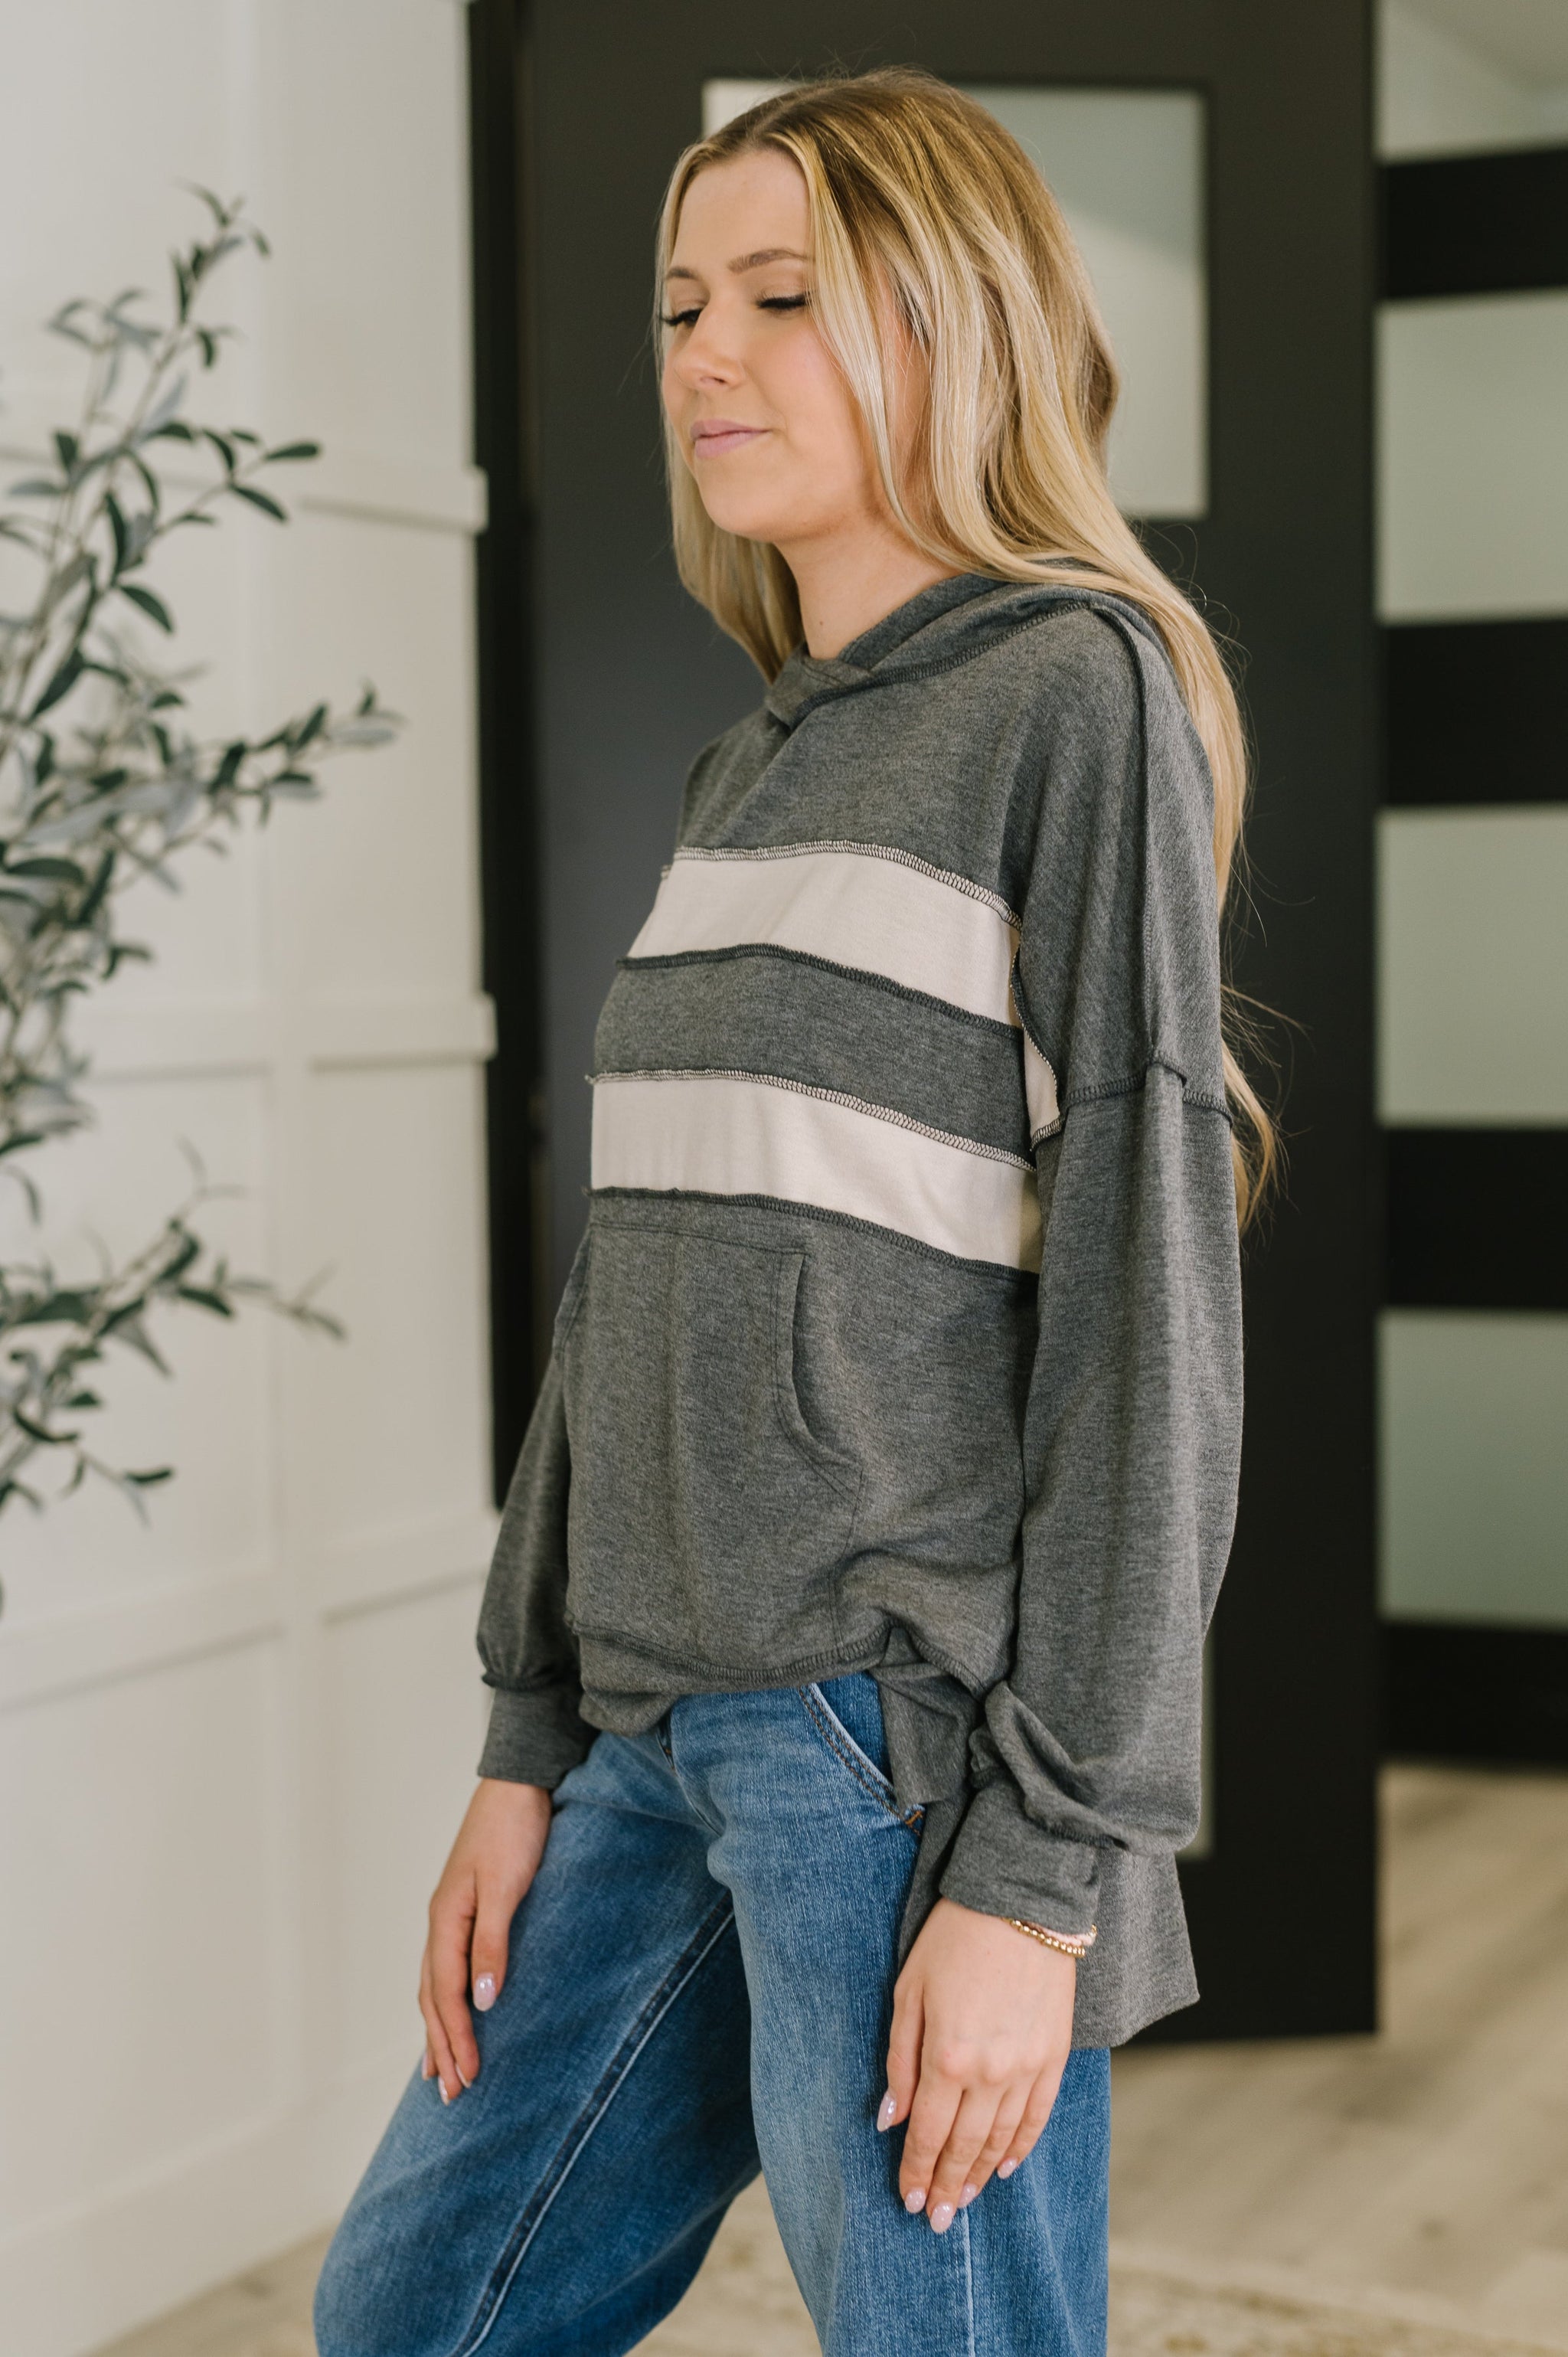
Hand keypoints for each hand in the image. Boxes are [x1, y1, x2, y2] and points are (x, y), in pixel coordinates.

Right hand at [419, 1777, 552, 2101]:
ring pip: (436, 1986)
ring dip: (438, 2030)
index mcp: (446, 1920)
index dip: (456, 2038)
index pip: (447, 1994)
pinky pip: (448, 1968)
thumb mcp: (505, 1887)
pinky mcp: (467, 1909)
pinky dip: (447, 2000)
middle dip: (441, 2046)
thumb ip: (492, 1942)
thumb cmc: (514, 1830)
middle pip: (433, 1998)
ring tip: (439, 2071)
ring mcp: (450, 1916)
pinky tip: (456, 2011)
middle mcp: (441, 1922)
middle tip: (452, 2095)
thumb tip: (484, 2001)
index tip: (468, 2078)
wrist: (519, 1783)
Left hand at [880, 1897, 1075, 2229]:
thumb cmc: (953, 1939)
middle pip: (964, 2147)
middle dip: (947, 2187)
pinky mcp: (1055, 2056)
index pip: (927, 2134)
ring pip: (1001, 2141)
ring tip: (965, 2201)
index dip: (917, 2171)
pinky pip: (1037, 2117)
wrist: (1021, 1901)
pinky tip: (1006, 2167)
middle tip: (937, 2220)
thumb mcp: (908, 1991)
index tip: (910, 2201)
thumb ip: (899, 2059)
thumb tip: (889, 2119)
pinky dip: (1021, 2147)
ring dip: (980, 2176)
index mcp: (945, 2057)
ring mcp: (1027, 2067)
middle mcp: (989, 2072)